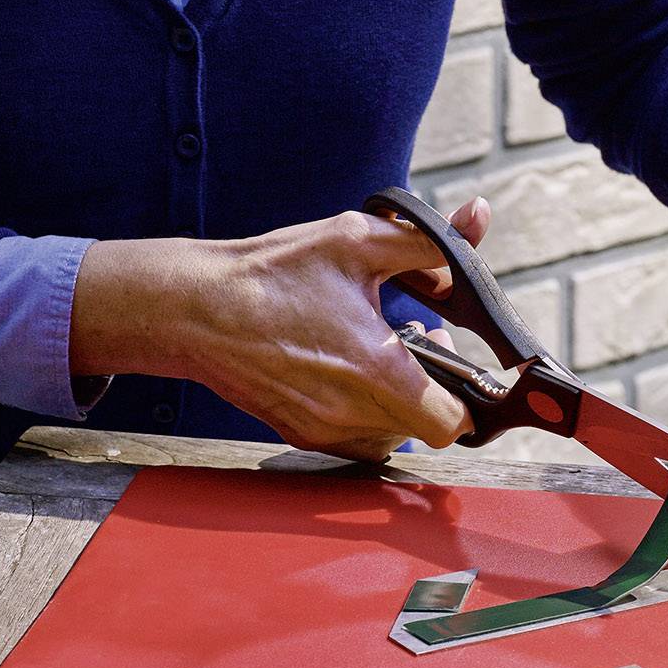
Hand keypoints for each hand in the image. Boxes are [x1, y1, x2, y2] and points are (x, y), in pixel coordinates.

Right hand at [69, 198, 492, 463]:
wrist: (196, 307)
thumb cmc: (274, 272)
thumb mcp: (356, 240)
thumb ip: (427, 244)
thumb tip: (471, 230)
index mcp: (375, 369)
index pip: (452, 423)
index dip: (466, 396)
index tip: (449, 353)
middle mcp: (351, 412)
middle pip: (426, 430)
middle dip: (432, 388)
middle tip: (415, 342)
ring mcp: (322, 430)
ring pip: (390, 436)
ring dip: (397, 401)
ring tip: (376, 353)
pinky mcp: (298, 434)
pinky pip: (353, 438)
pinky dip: (362, 410)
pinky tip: (343, 366)